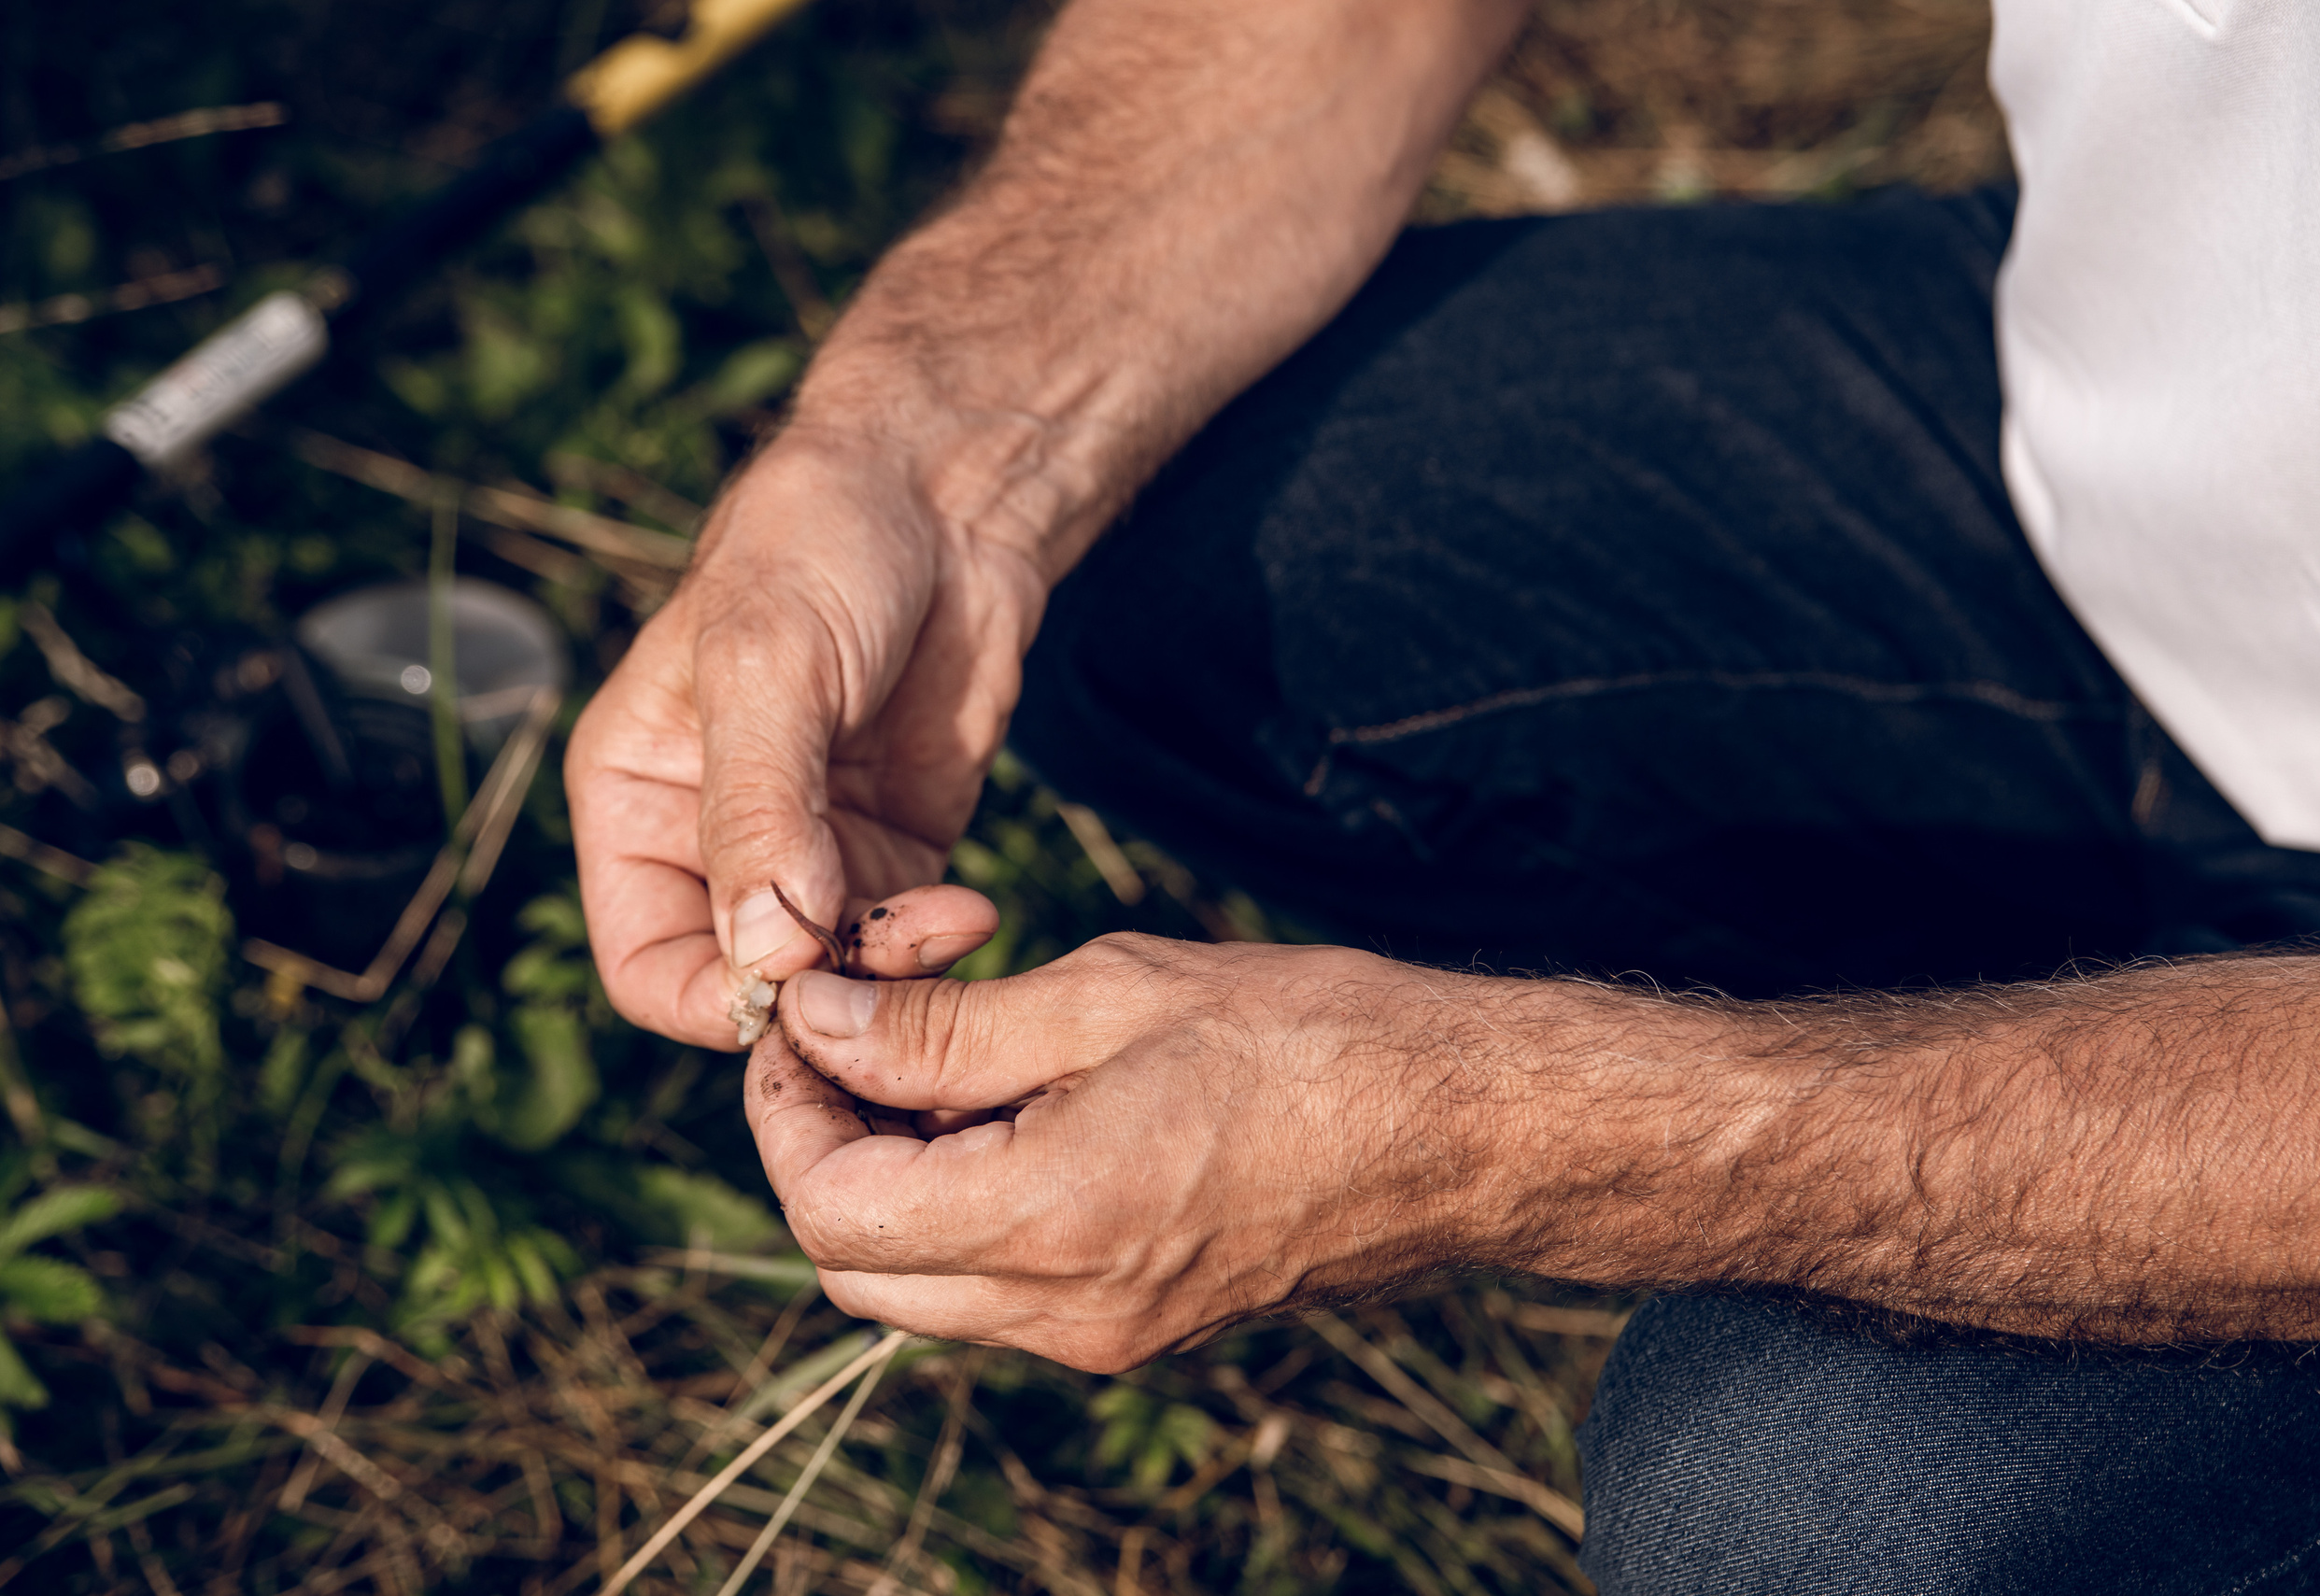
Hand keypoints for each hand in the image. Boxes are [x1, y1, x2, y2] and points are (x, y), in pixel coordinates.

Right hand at [564, 430, 1038, 1045]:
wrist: (944, 496)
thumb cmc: (819, 547)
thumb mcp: (768, 670)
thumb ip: (760, 811)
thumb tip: (765, 952)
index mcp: (636, 800)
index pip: (646, 965)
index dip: (711, 1001)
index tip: (792, 991)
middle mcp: (712, 843)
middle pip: (747, 986)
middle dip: (819, 991)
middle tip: (892, 953)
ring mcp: (811, 855)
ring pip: (835, 978)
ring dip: (891, 973)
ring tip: (950, 917)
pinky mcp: (893, 851)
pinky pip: (904, 943)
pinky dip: (937, 945)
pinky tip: (975, 907)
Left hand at [743, 934, 1578, 1370]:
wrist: (1464, 1128)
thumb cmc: (1310, 1035)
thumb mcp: (1111, 991)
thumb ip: (943, 1026)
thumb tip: (816, 1021)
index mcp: (1053, 1220)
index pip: (830, 1209)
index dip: (786, 1108)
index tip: (808, 1015)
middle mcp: (1066, 1312)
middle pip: (856, 1269)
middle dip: (822, 1150)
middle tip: (851, 1036)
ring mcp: (1104, 1335)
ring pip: (920, 1287)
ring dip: (890, 1179)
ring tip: (935, 1058)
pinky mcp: (1137, 1325)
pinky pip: (995, 1288)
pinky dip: (962, 1204)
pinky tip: (1006, 1107)